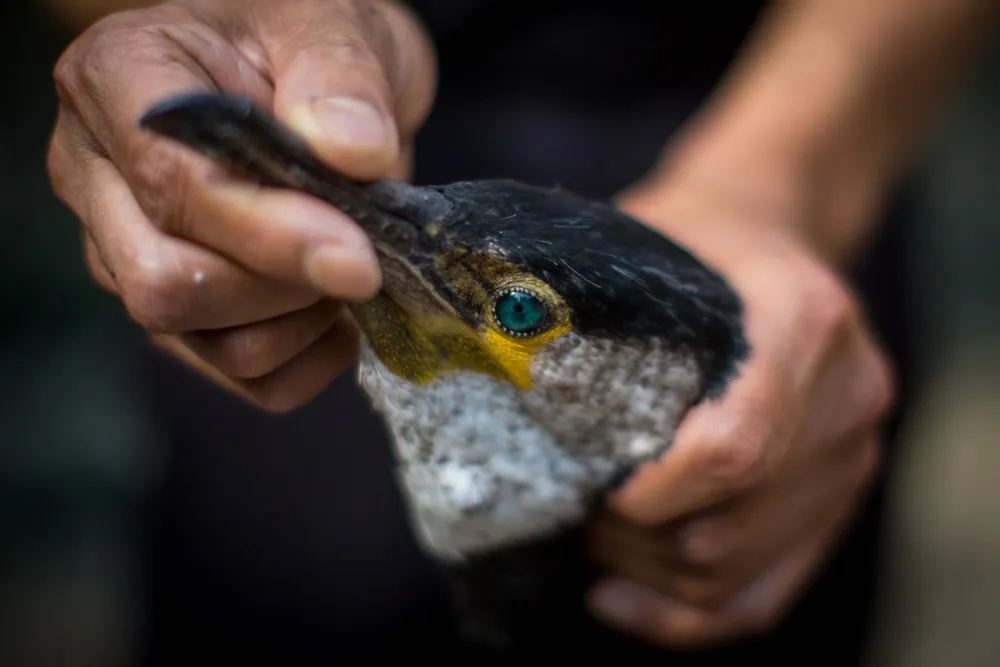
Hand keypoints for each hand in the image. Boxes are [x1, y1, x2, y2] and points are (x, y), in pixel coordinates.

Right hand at [47, 0, 436, 409]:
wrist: (314, 84)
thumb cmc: (305, 40)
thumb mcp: (328, 25)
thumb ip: (340, 78)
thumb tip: (352, 151)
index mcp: (118, 83)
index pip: (166, 182)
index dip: (265, 232)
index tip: (356, 253)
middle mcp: (99, 177)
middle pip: (166, 282)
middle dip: (282, 283)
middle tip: (360, 249)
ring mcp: (128, 253)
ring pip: (198, 338)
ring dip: (299, 322)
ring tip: (350, 263)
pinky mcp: (179, 313)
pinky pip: (242, 376)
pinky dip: (309, 359)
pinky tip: (339, 310)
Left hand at [583, 177, 894, 647]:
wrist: (772, 230)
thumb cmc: (694, 236)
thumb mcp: (645, 232)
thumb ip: (589, 289)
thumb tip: (481, 354)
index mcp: (805, 322)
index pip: (734, 447)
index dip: (649, 491)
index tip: (585, 486)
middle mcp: (848, 396)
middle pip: (727, 527)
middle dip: (627, 537)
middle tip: (565, 506)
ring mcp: (851, 456)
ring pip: (735, 572)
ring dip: (643, 573)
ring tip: (586, 535)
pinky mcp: (837, 499)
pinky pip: (764, 595)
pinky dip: (684, 616)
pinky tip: (613, 595)